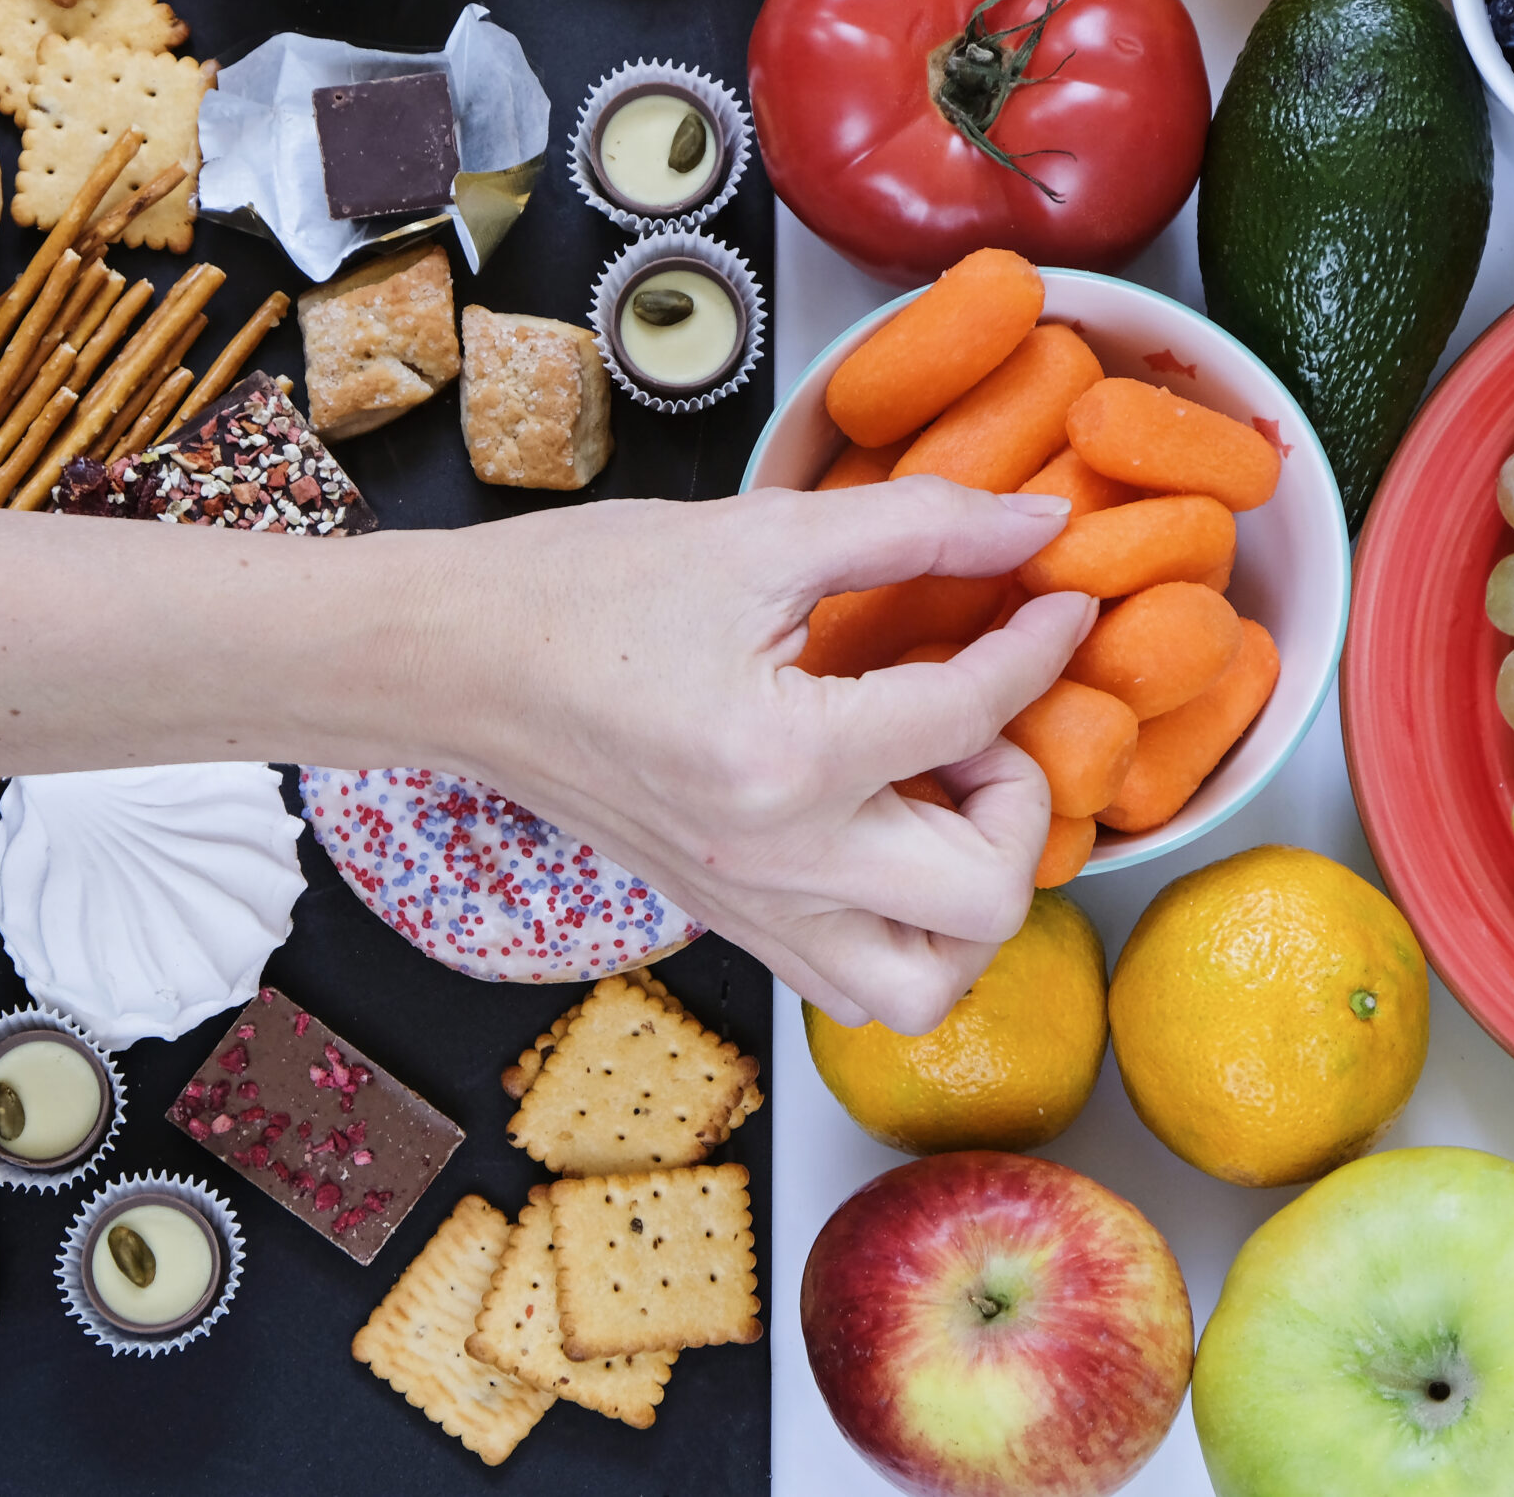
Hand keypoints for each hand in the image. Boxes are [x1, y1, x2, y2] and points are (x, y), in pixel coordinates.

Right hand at [409, 478, 1093, 1032]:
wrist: (454, 662)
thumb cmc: (582, 592)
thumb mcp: (760, 533)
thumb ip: (917, 527)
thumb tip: (1033, 526)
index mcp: (781, 761)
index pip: (972, 719)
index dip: (1039, 647)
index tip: (1059, 605)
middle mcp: (775, 865)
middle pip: (984, 900)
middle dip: (1020, 808)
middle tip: (982, 731)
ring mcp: (751, 911)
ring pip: (926, 987)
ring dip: (972, 901)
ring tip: (940, 803)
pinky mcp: (730, 925)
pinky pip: (856, 984)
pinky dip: (907, 928)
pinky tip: (887, 830)